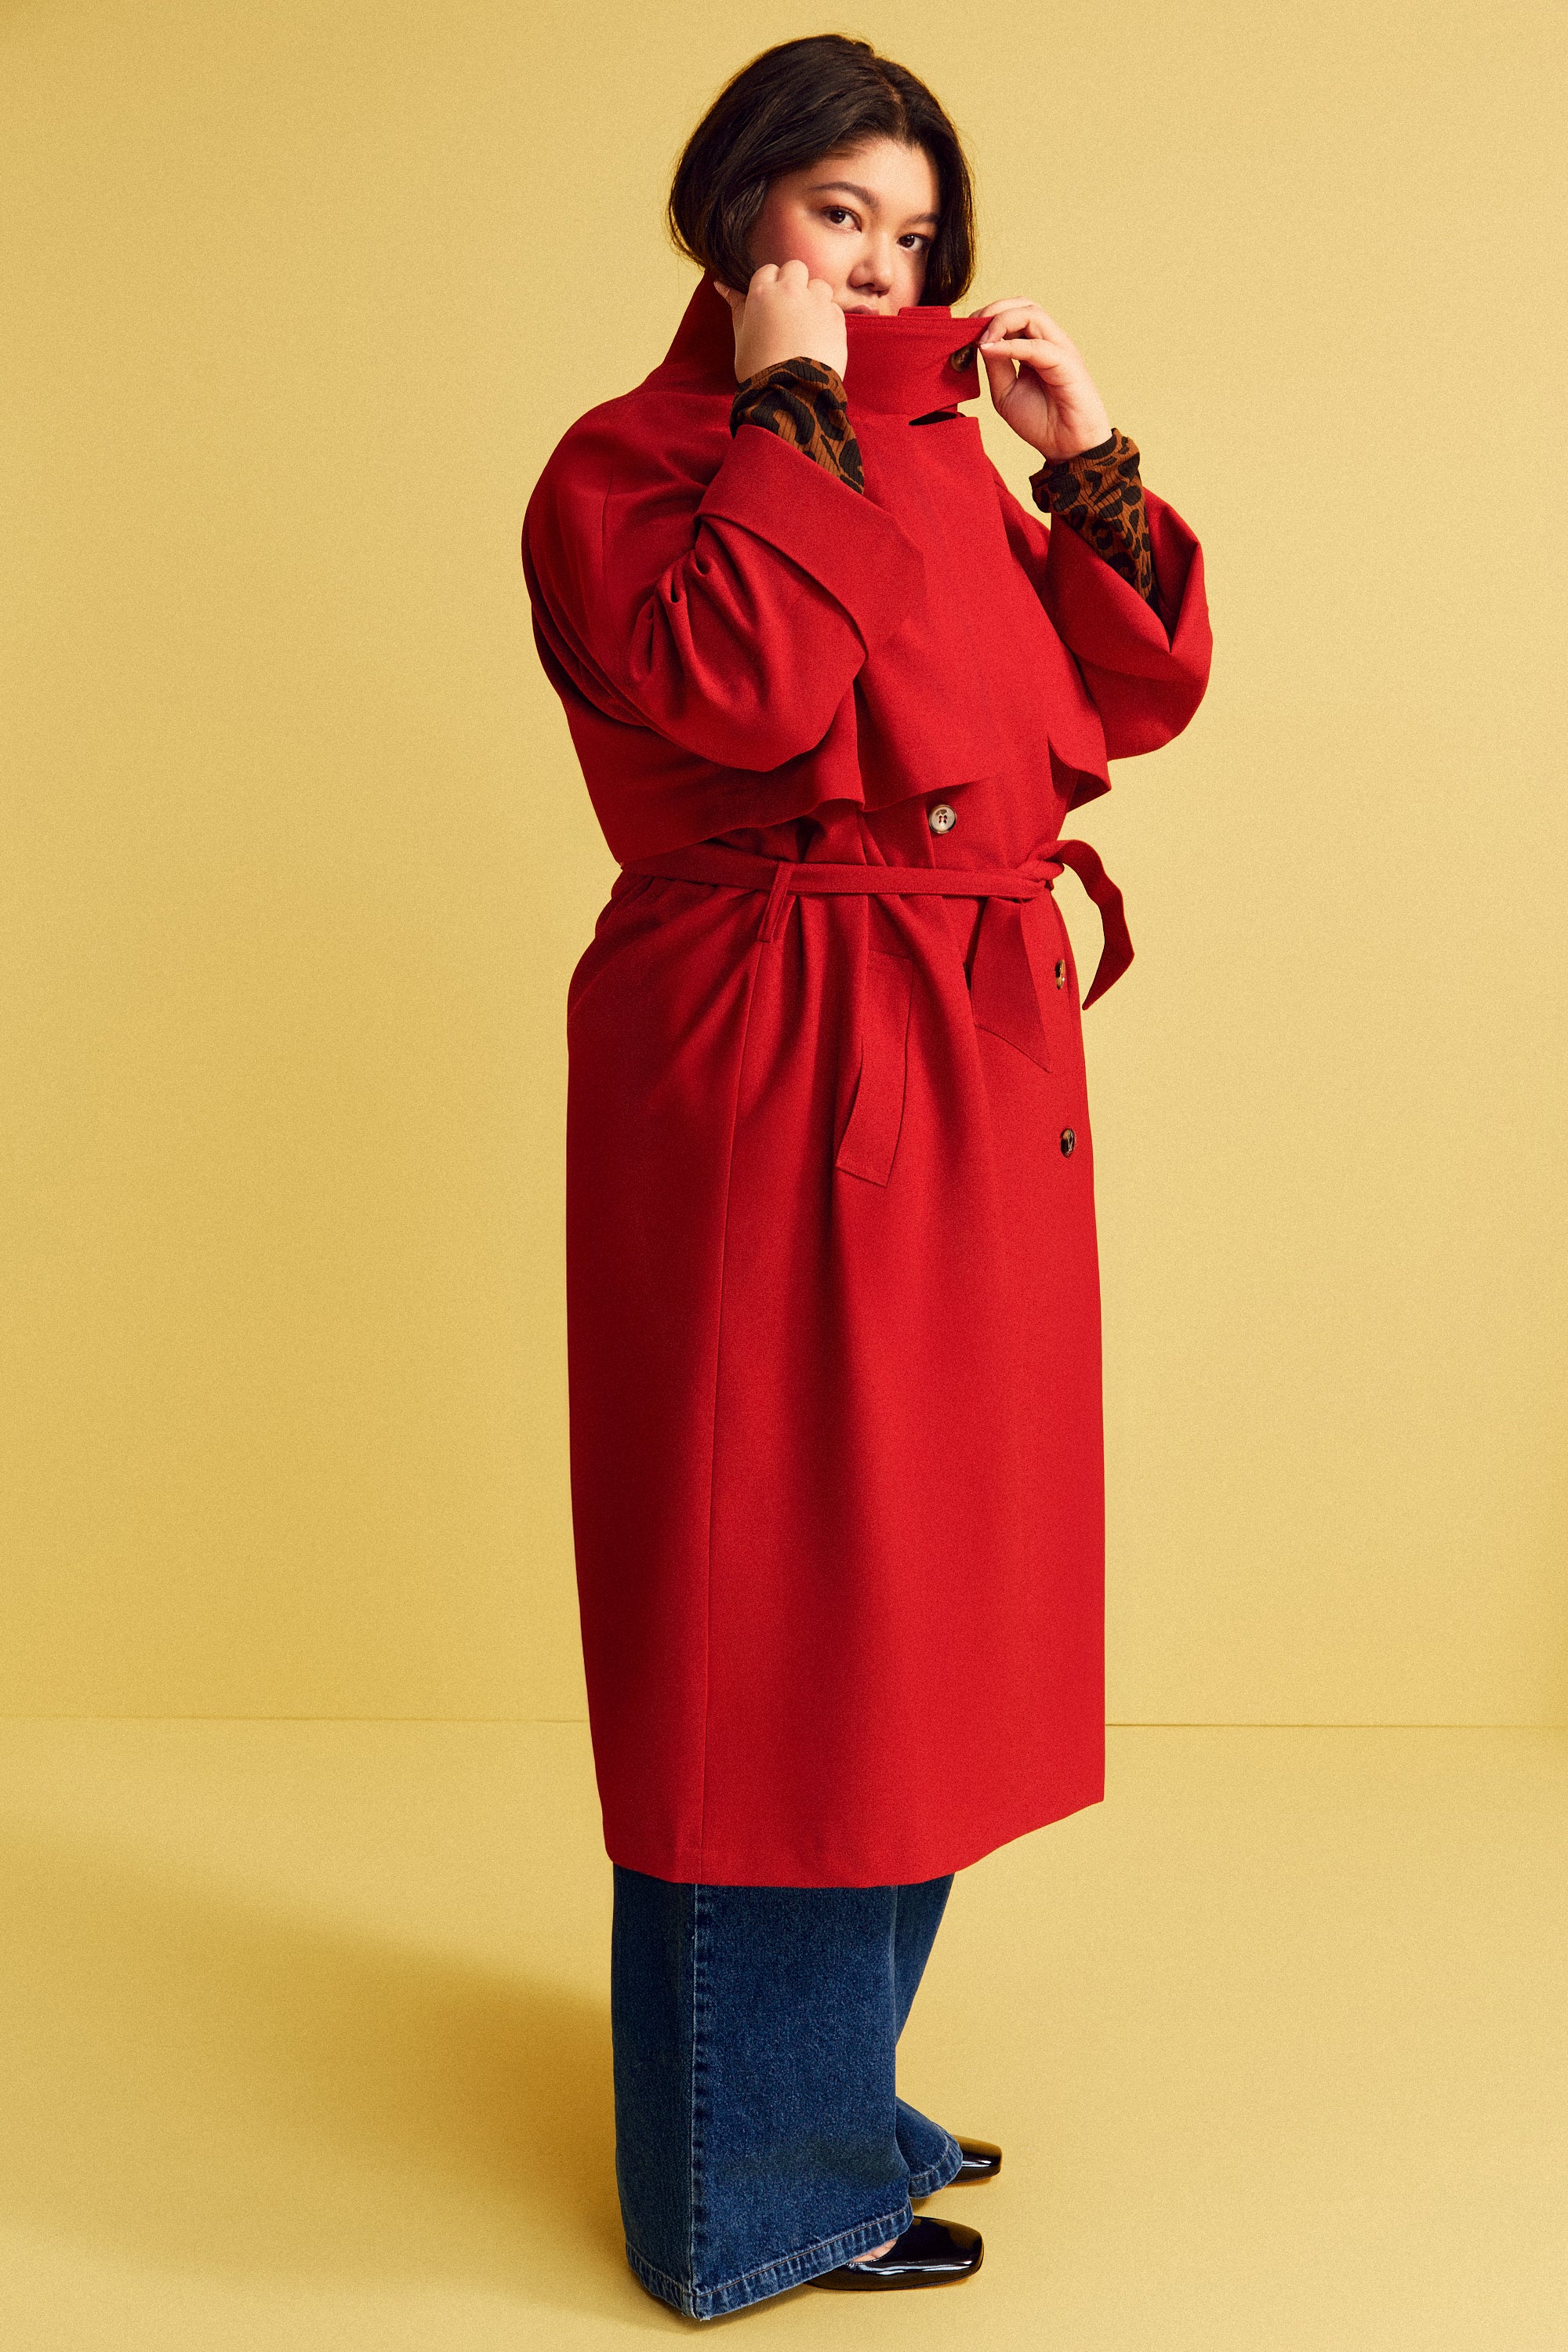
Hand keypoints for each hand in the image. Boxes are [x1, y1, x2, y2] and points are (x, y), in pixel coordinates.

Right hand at [712, 260, 848, 384]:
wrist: (790, 396)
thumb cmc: (759, 369)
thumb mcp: (741, 336)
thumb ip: (737, 306)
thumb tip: (721, 284)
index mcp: (762, 293)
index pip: (768, 270)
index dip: (770, 286)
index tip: (771, 304)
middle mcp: (790, 291)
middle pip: (795, 268)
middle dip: (794, 283)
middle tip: (790, 309)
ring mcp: (816, 303)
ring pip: (819, 285)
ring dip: (814, 298)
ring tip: (807, 325)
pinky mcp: (836, 319)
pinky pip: (834, 308)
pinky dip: (828, 319)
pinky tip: (819, 339)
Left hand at [962, 298, 1111, 462]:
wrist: (1067, 449)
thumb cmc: (1041, 422)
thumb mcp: (1005, 392)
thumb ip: (995, 366)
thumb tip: (979, 342)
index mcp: (1036, 346)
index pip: (1014, 314)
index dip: (988, 316)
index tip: (965, 332)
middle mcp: (1050, 342)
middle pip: (1024, 304)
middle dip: (994, 309)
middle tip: (971, 327)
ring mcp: (1060, 350)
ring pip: (1032, 313)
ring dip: (1001, 321)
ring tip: (981, 340)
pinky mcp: (1067, 364)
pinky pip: (1036, 346)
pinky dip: (1010, 346)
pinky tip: (990, 351)